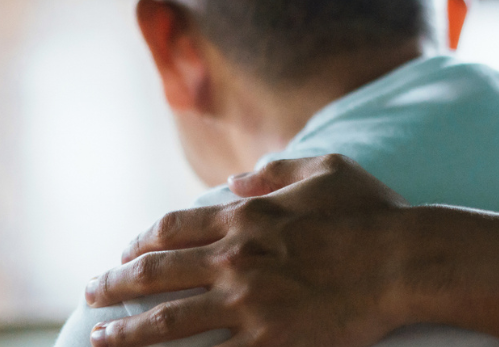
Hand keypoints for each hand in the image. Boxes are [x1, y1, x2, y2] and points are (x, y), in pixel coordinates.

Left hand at [86, 154, 498, 346]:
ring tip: (100, 338)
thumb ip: (275, 172)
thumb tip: (238, 182)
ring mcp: (247, 304)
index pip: (174, 228)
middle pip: (157, 272)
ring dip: (125, 330)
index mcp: (246, 216)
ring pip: (167, 320)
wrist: (404, 261)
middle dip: (116, 283)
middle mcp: (235, 258)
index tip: (127, 250)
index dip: (143, 240)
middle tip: (93, 292)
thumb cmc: (372, 213)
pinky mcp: (267, 341)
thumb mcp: (325, 169)